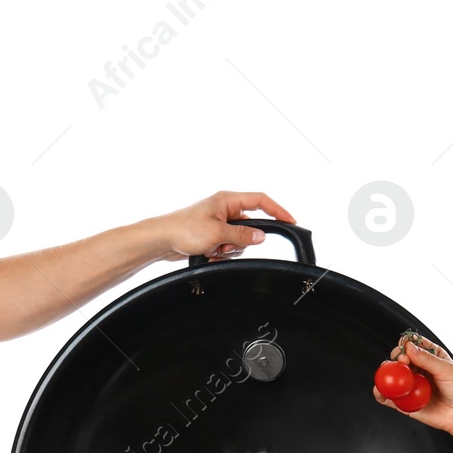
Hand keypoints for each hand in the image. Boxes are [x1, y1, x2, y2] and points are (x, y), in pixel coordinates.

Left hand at [155, 191, 296, 261]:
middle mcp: (224, 209)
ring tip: (212, 248)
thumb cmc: (183, 229)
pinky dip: (220, 252)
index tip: (290, 220)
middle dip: (241, 240)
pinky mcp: (212, 235)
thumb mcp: (217, 233)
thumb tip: (261, 236)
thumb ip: (242, 235)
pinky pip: (227, 246)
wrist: (162, 240)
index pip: (260, 201)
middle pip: (249, 226)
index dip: (278, 210)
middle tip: (226, 245)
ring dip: (229, 248)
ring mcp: (218, 222)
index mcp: (227, 200)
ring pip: (239, 239)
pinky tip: (207, 253)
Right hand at [374, 334, 452, 441]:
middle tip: (401, 362)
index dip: (406, 345)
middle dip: (396, 358)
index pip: (413, 345)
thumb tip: (409, 347)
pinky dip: (381, 394)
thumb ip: (427, 359)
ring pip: (392, 377)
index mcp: (430, 357)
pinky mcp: (406, 403)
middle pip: (399, 359)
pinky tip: (380, 391)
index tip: (406, 348)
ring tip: (389, 377)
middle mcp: (419, 370)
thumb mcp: (447, 370)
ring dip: (386, 375)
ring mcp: (411, 386)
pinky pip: (390, 398)